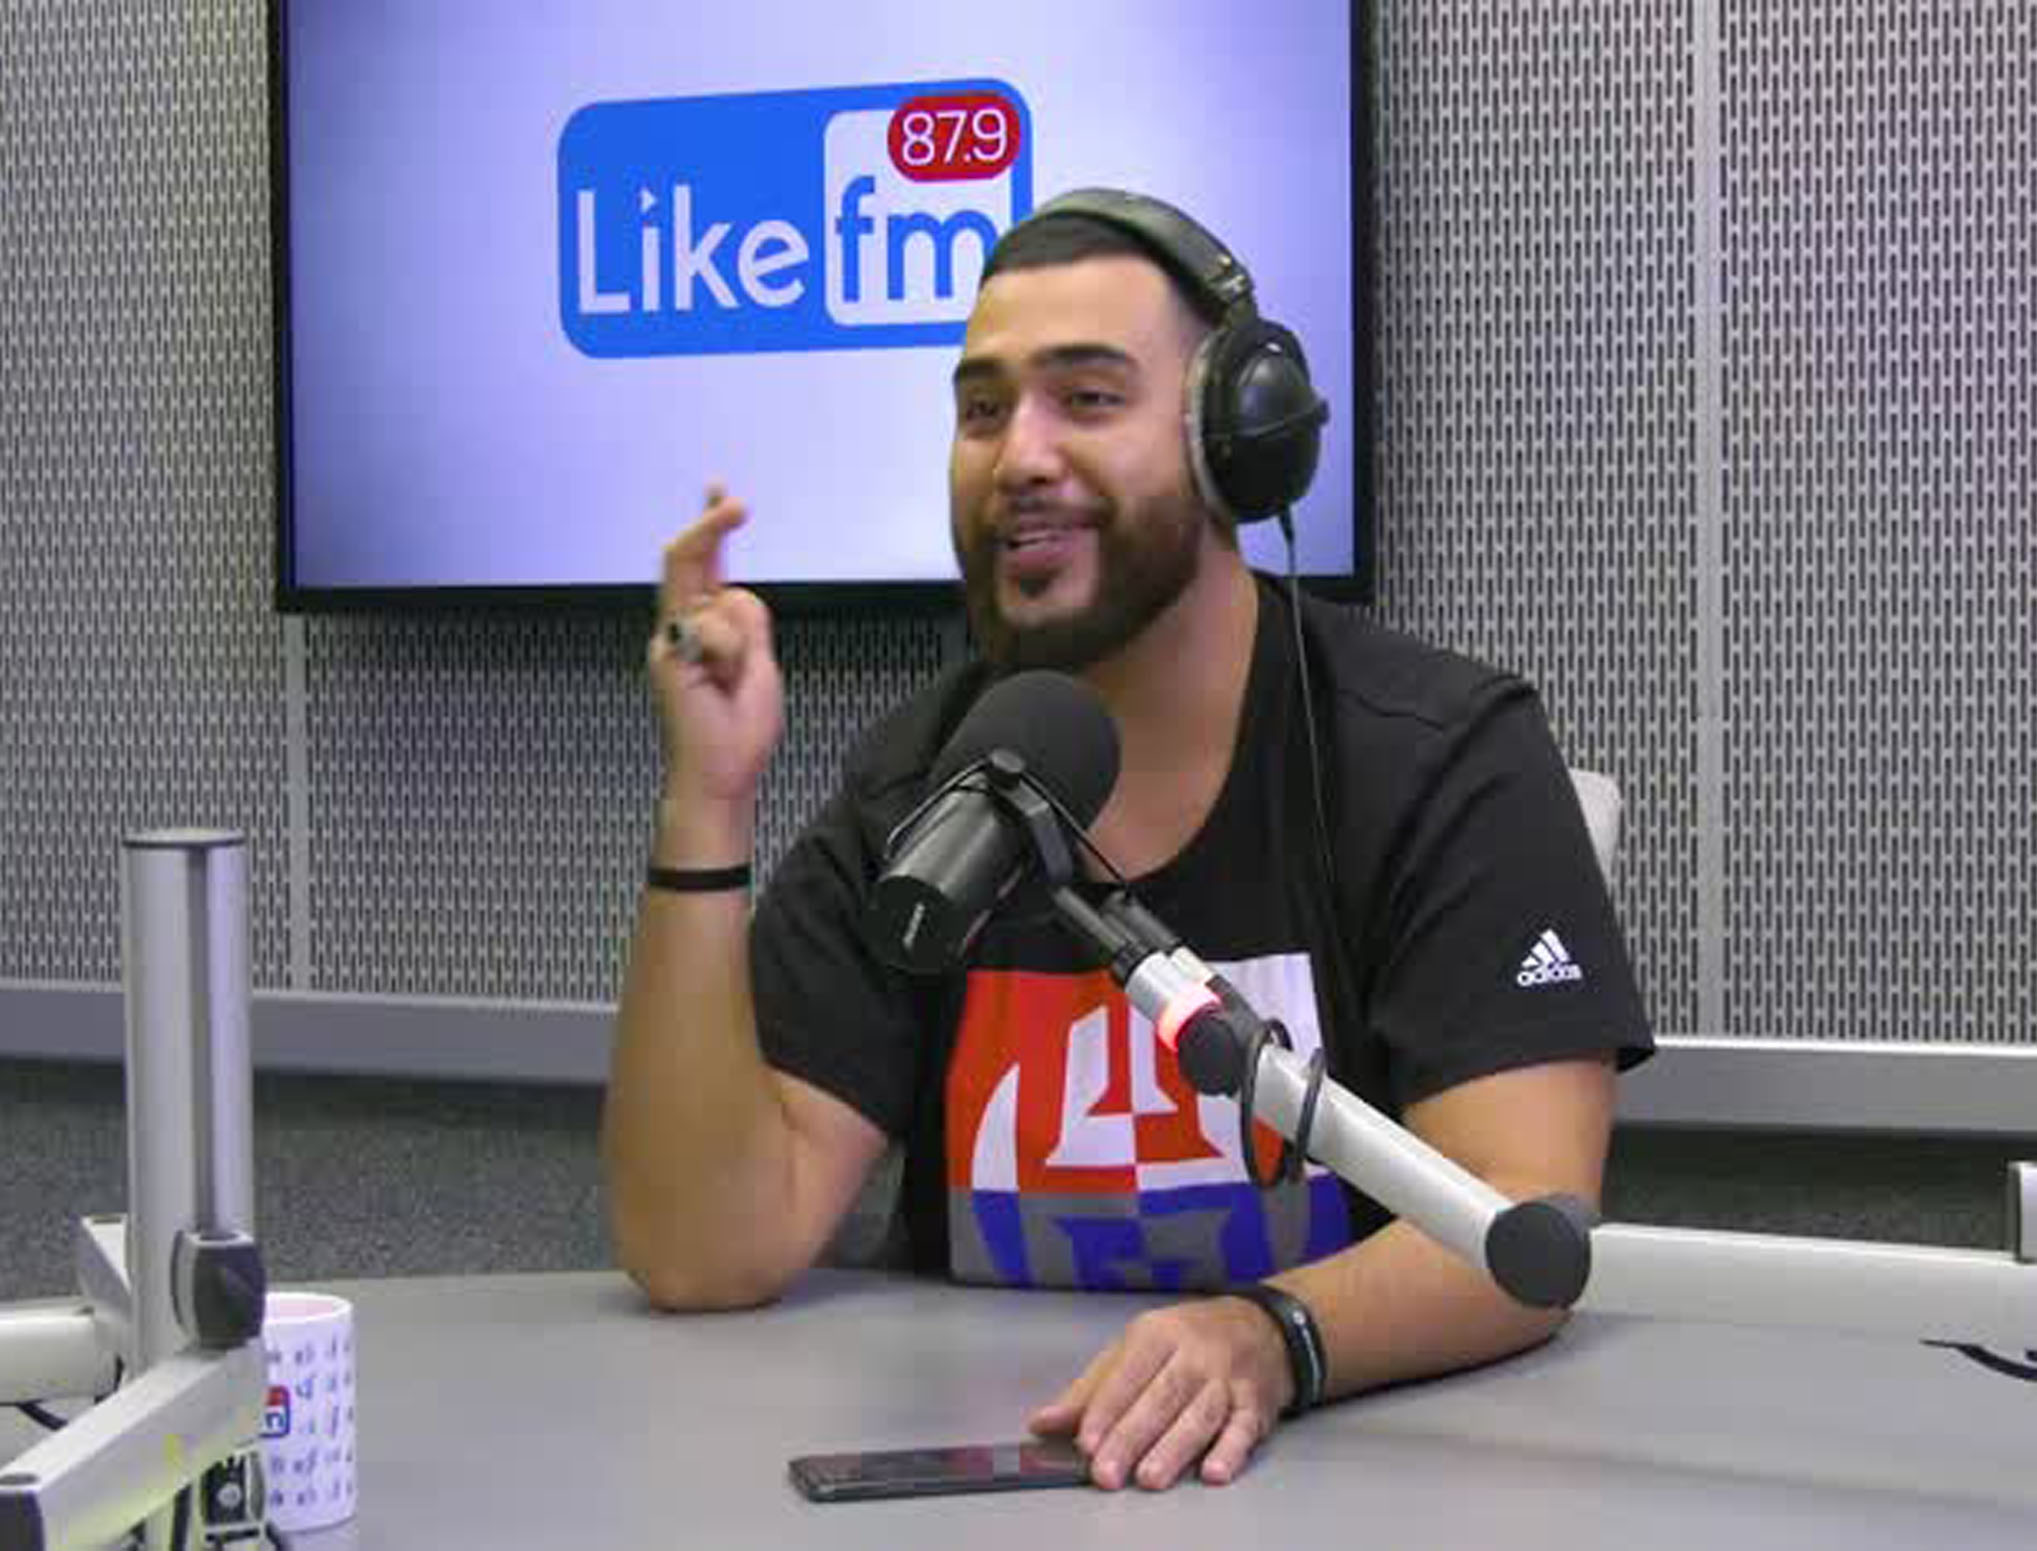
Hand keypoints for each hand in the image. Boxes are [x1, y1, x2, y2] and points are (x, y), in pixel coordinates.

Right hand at [650, 485, 783, 812]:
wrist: (720, 773)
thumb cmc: (739, 729)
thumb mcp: (760, 663)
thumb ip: (748, 625)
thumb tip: (734, 592)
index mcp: (701, 628)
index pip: (705, 566)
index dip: (712, 526)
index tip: (722, 491)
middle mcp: (677, 628)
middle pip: (688, 559)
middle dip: (711, 526)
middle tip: (735, 502)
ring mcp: (669, 640)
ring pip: (716, 599)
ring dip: (742, 640)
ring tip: (734, 682)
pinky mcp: (668, 653)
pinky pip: (714, 627)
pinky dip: (732, 654)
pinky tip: (722, 684)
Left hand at [1028, 1297, 1293, 1490]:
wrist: (1262, 1326)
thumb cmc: (1187, 1340)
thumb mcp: (1135, 1349)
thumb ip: (1091, 1390)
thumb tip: (1043, 1422)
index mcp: (1158, 1335)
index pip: (1128, 1375)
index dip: (1106, 1410)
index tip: (1086, 1442)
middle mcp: (1194, 1354)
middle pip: (1161, 1398)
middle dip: (1132, 1437)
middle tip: (1106, 1473)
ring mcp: (1228, 1379)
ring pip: (1199, 1415)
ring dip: (1174, 1449)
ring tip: (1149, 1478)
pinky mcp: (1256, 1404)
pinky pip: (1243, 1428)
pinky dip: (1230, 1451)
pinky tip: (1213, 1471)